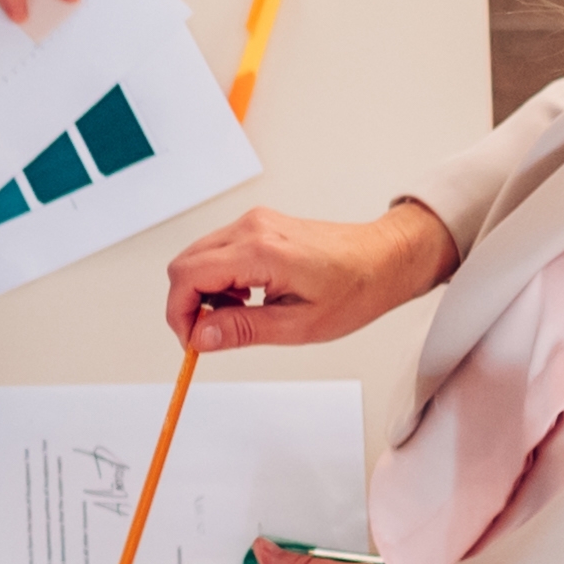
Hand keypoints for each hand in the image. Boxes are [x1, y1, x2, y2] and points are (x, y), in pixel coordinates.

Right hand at [161, 199, 453, 353]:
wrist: (383, 259)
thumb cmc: (355, 288)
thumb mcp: (298, 325)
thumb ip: (243, 329)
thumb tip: (201, 337)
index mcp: (260, 252)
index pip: (188, 276)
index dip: (179, 314)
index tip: (192, 340)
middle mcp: (252, 228)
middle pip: (185, 264)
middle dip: (187, 304)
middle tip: (210, 334)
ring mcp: (254, 222)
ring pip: (197, 256)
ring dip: (203, 291)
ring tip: (236, 315)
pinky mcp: (259, 225)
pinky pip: (217, 250)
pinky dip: (218, 277)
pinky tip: (245, 296)